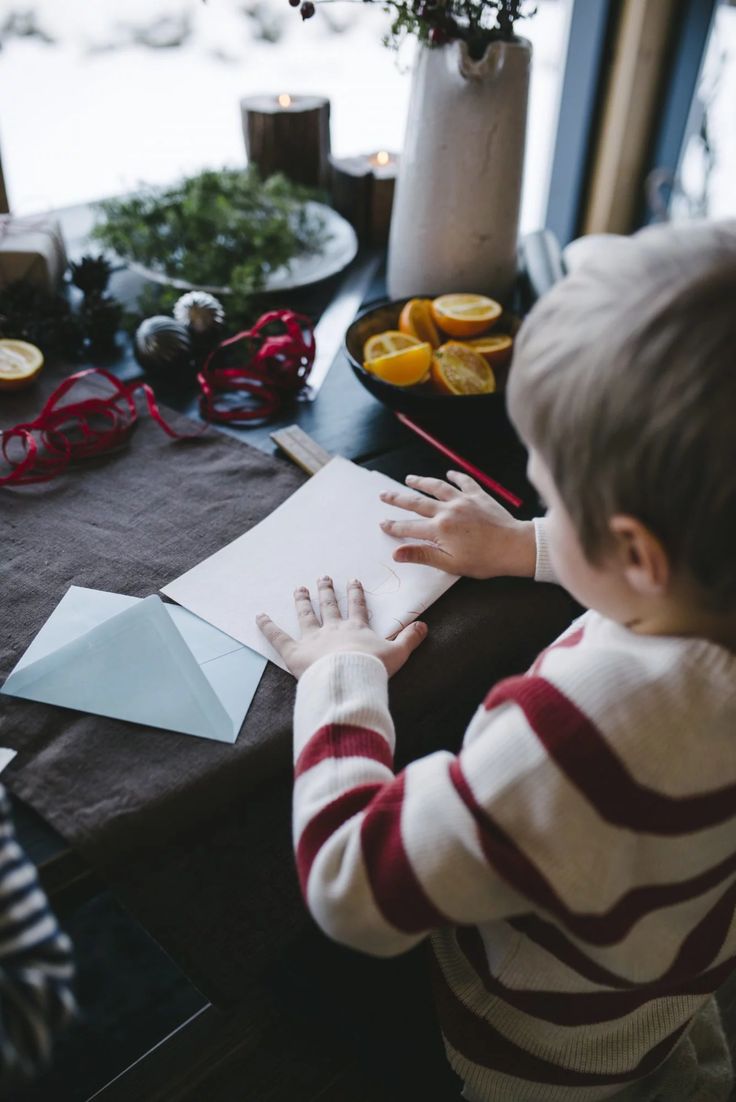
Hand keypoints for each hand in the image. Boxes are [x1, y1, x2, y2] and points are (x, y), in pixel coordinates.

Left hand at [256, 576, 427, 679]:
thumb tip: (424, 625)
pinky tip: (259, 616)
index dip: (355, 594)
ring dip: (302, 602)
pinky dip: (268, 626)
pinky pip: (278, 637)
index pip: (357, 607)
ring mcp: (312, 639)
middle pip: (329, 606)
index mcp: (356, 628)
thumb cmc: (372, 668)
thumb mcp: (397, 653)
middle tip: (323, 578)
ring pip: (306, 615)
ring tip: (299, 589)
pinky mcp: (294, 652)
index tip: (353, 581)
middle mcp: (333, 629)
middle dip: (326, 591)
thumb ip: (409, 639)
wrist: (348, 679)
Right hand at [379, 470, 536, 578]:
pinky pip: (464, 481)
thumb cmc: (485, 560)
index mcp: (439, 530)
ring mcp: (463, 501)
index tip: (383, 523)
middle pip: (417, 503)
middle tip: (384, 494)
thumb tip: (397, 553)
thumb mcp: (450, 564)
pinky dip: (456, 476)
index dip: (394, 526)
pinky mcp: (478, 496)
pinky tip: (449, 473)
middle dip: (398, 499)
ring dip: (421, 482)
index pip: (410, 527)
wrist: (514, 546)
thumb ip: (422, 555)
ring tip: (409, 479)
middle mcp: (447, 511)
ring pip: (437, 487)